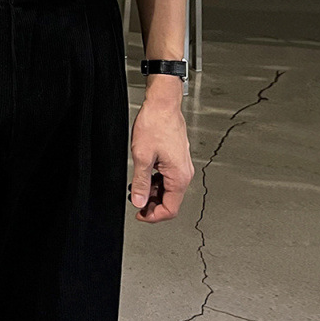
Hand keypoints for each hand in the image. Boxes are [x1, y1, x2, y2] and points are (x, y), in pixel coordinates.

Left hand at [128, 94, 194, 222]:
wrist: (163, 104)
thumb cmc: (155, 124)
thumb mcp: (141, 156)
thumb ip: (141, 182)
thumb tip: (139, 202)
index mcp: (179, 176)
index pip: (170, 209)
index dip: (153, 216)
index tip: (139, 214)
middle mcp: (184, 172)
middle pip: (170, 200)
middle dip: (152, 204)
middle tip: (135, 200)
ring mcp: (181, 165)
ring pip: (168, 189)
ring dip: (153, 192)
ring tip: (136, 186)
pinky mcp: (176, 158)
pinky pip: (167, 177)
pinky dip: (156, 180)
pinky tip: (144, 174)